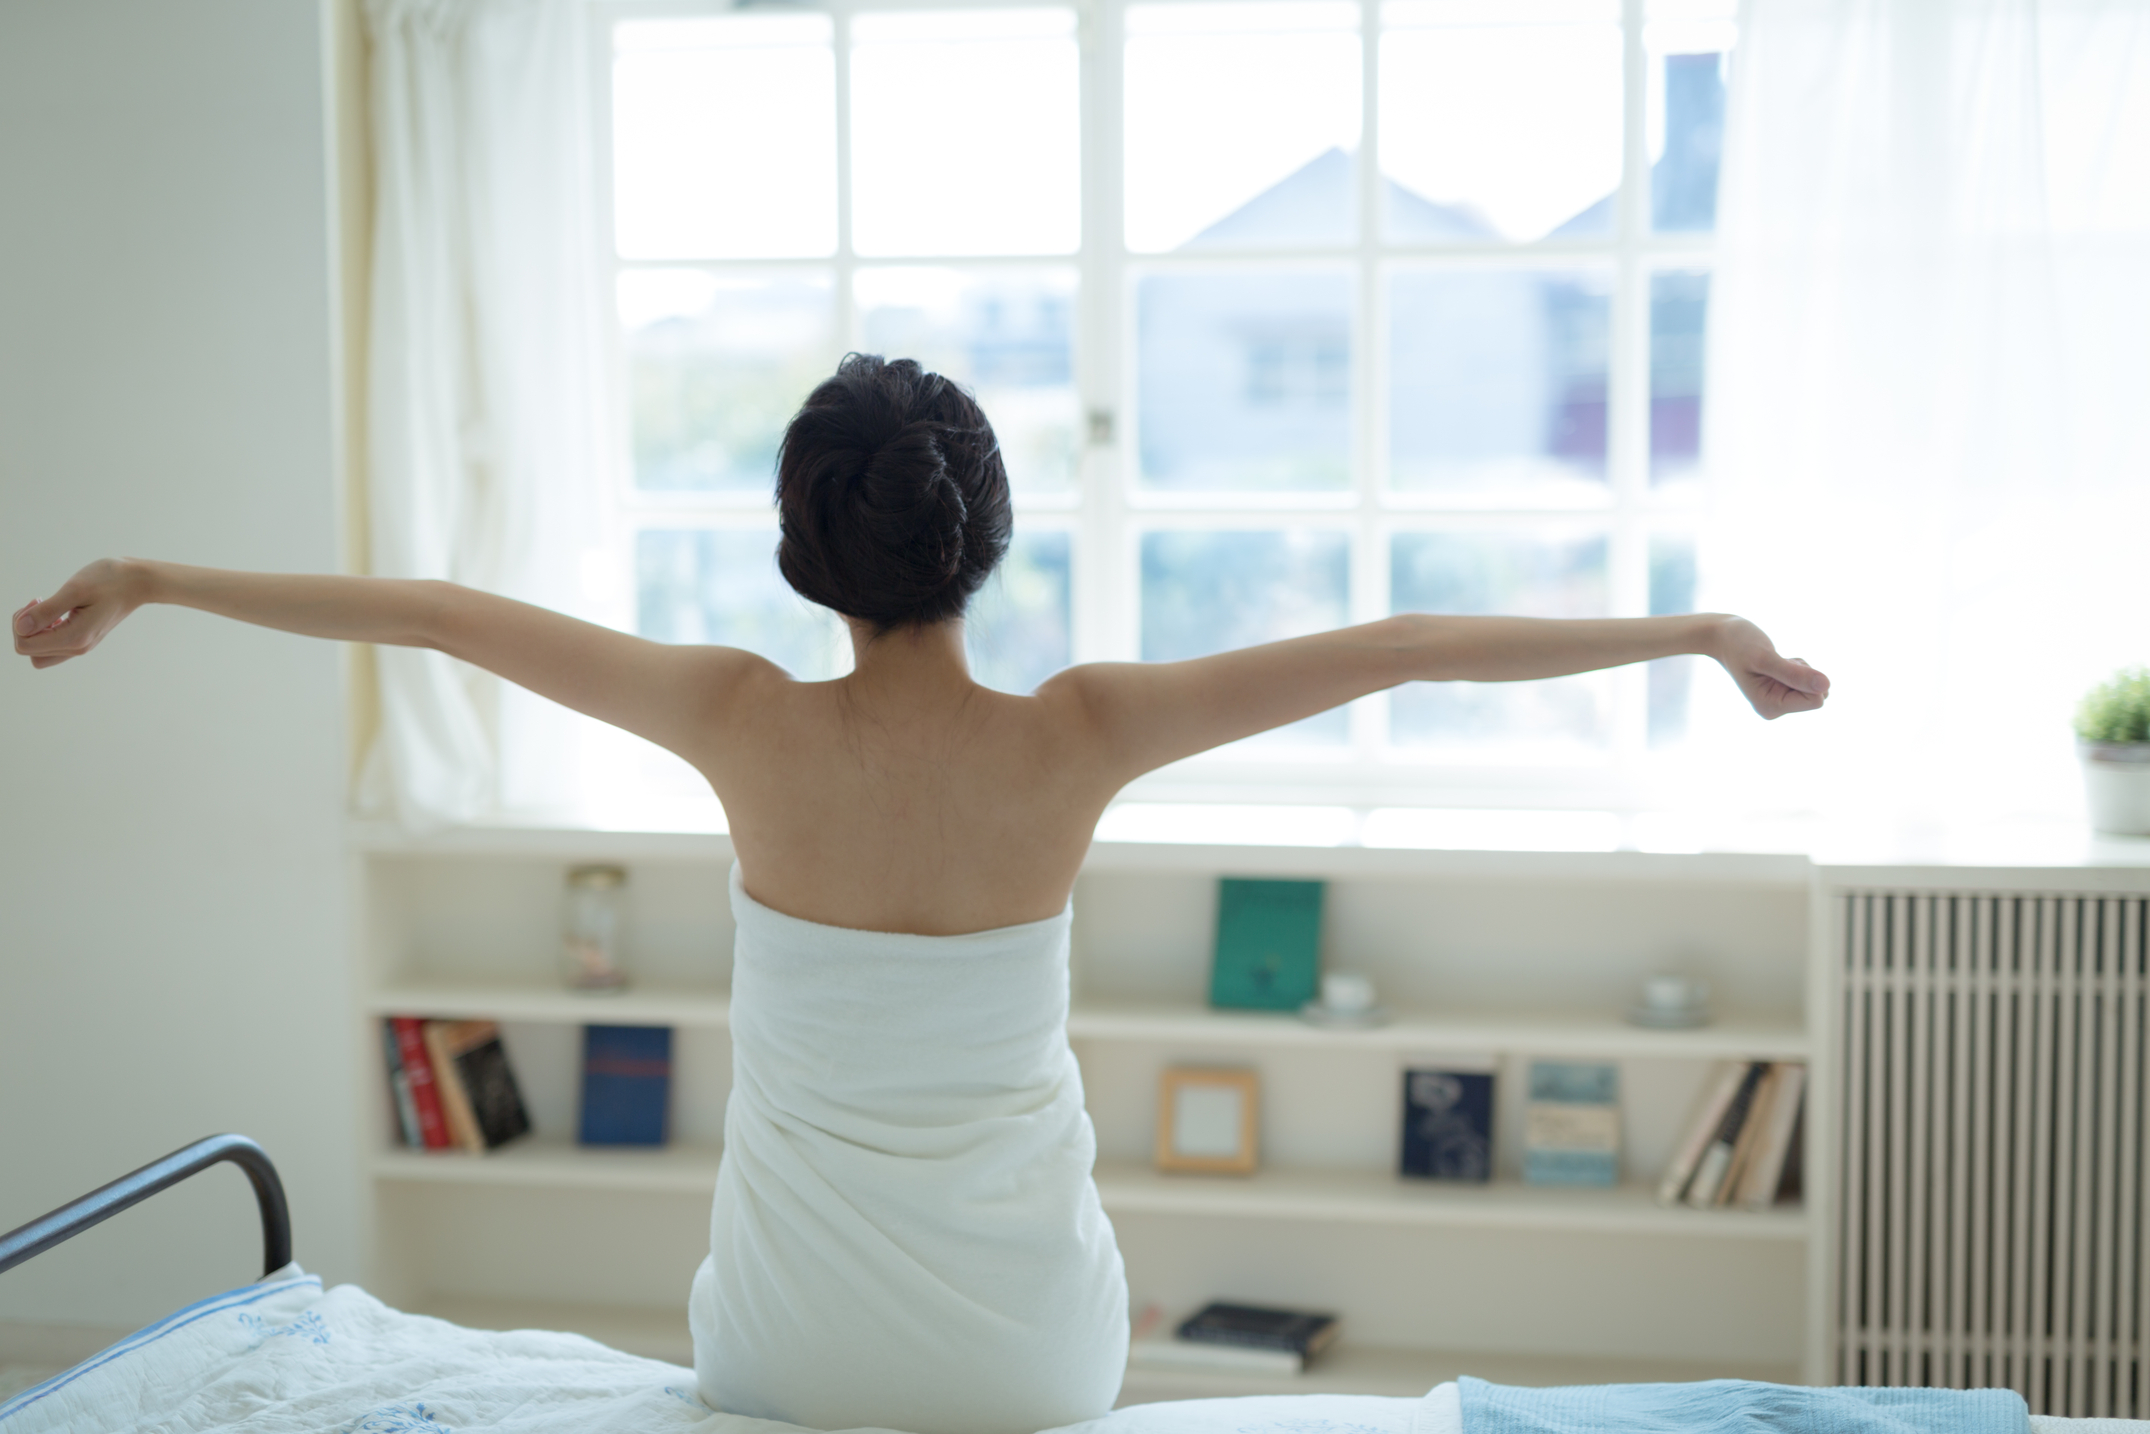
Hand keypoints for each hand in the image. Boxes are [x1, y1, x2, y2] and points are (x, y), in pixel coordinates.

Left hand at [13, 559, 150, 668]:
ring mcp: (81, 646)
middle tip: (39, 603)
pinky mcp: (83, 640)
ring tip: (47, 607)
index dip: (20, 622)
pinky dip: (45, 631)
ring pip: (39, 652)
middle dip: (23, 628)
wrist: (138, 582)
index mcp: (75, 638)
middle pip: (29, 651)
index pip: (25, 644)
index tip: (38, 600)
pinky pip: (52, 647)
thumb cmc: (109, 580)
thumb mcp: (74, 590)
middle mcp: (78, 648)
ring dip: (34, 631)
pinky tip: (56, 613)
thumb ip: (46, 611)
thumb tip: (20, 628)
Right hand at [1710, 616, 1828, 719]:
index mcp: (1770, 707)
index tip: (1783, 665)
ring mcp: (1778, 701)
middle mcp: (1774, 709)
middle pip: (1817, 695)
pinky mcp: (1782, 692)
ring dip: (1801, 668)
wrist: (1723, 637)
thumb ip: (1795, 674)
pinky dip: (1797, 666)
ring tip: (1775, 661)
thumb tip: (1826, 686)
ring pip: (1815, 687)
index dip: (1807, 677)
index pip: (1815, 700)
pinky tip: (1777, 662)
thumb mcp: (1766, 657)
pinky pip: (1809, 681)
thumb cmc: (1739, 644)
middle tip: (1779, 662)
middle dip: (1804, 673)